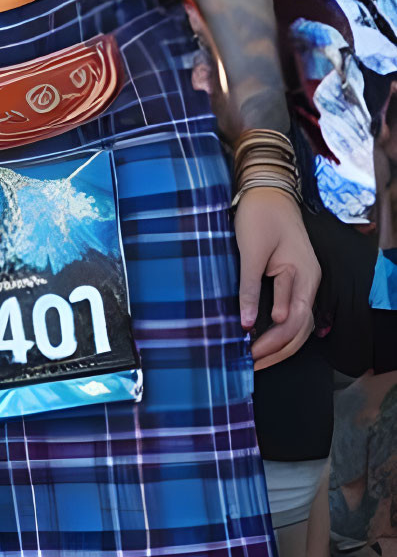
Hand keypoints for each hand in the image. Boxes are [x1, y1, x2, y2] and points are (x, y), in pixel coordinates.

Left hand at [234, 187, 318, 368]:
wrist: (268, 191)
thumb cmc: (260, 216)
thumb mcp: (251, 251)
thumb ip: (249, 287)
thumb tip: (248, 323)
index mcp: (302, 275)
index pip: (292, 321)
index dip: (271, 343)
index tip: (250, 356)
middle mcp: (309, 281)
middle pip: (301, 328)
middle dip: (278, 351)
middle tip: (252, 366)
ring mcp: (305, 281)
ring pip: (300, 324)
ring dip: (281, 345)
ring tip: (258, 360)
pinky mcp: (295, 279)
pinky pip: (294, 312)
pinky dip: (282, 330)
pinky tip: (266, 340)